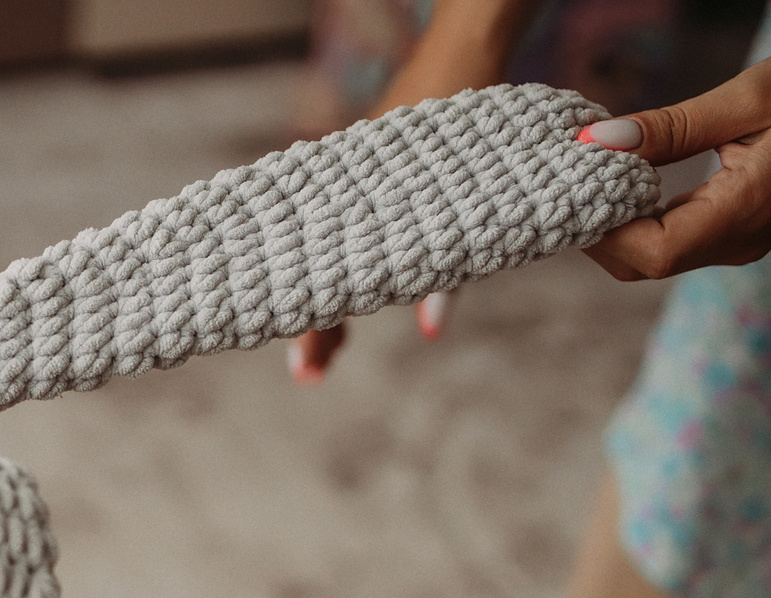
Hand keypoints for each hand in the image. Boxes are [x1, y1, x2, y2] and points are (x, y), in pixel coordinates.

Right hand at [291, 22, 512, 380]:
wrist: (466, 48)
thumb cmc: (460, 111)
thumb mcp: (456, 197)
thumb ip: (447, 267)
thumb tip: (432, 330)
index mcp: (347, 202)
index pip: (318, 281)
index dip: (313, 330)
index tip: (305, 372)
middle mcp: (341, 196)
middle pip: (314, 273)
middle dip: (314, 326)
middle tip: (308, 376)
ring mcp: (355, 189)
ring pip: (328, 256)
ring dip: (328, 302)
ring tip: (325, 350)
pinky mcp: (373, 181)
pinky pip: (345, 234)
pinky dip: (342, 267)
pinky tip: (345, 289)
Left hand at [581, 47, 770, 279]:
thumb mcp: (746, 98)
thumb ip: (671, 127)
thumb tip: (599, 144)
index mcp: (744, 213)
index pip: (650, 252)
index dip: (601, 230)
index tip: (573, 186)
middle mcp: (739, 242)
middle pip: (643, 265)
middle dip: (598, 232)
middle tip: (566, 182)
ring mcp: (740, 242)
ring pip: (656, 257)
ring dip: (617, 226)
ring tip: (588, 177)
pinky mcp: (740, 230)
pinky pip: (676, 239)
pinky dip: (642, 218)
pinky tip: (622, 180)